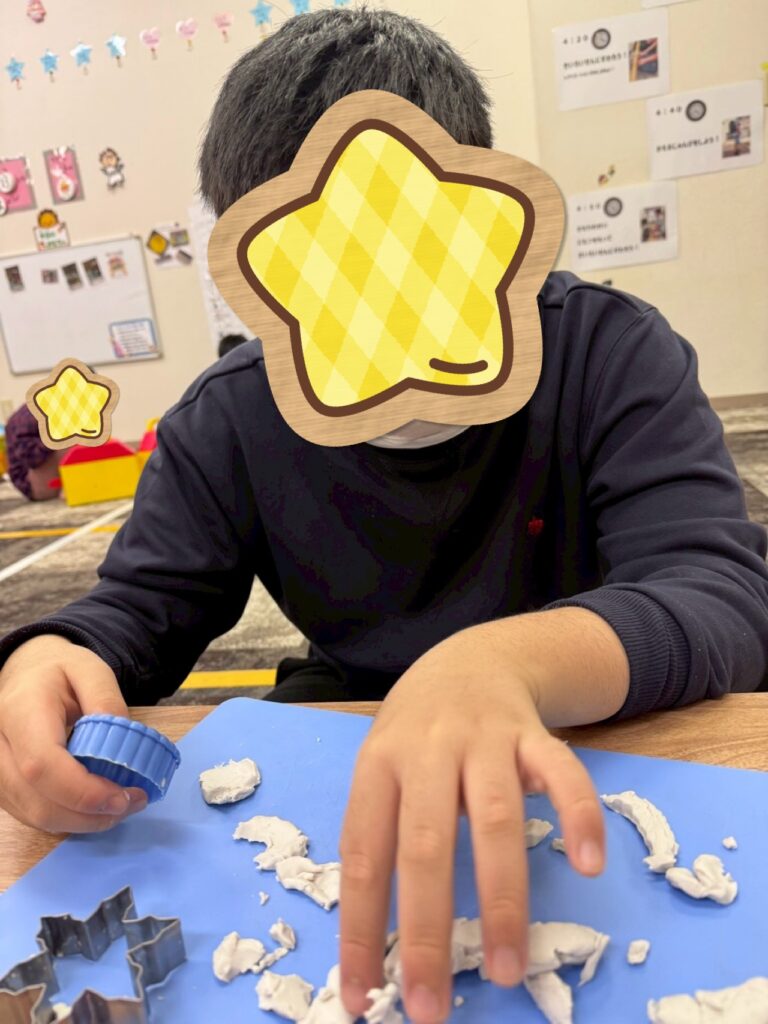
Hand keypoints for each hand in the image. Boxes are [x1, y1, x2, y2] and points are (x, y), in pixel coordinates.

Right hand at [0, 635, 147, 831]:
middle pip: (38, 800)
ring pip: (35, 815)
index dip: (84, 792)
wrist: (26, 674)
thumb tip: (124, 745)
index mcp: (20, 709)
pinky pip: (34, 814)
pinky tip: (95, 804)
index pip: (43, 764)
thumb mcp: (91, 671)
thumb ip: (107, 703)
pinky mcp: (2, 786)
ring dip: (83, 820)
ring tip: (119, 803)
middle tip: (132, 802)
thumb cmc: (58, 671)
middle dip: (91, 813)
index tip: (123, 797)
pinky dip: (69, 817)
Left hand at [338, 630, 605, 1023]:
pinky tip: (586, 864)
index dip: (361, 927)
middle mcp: (428, 749)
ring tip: (506, 967)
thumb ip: (383, 833)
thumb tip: (375, 943)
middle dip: (426, 929)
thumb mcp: (382, 767)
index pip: (364, 854)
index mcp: (379, 764)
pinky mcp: (534, 734)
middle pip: (425, 843)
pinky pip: (563, 772)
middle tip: (430, 1005)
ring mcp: (484, 738)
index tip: (365, 996)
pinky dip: (577, 815)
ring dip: (501, 897)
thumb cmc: (418, 733)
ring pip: (494, 818)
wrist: (470, 658)